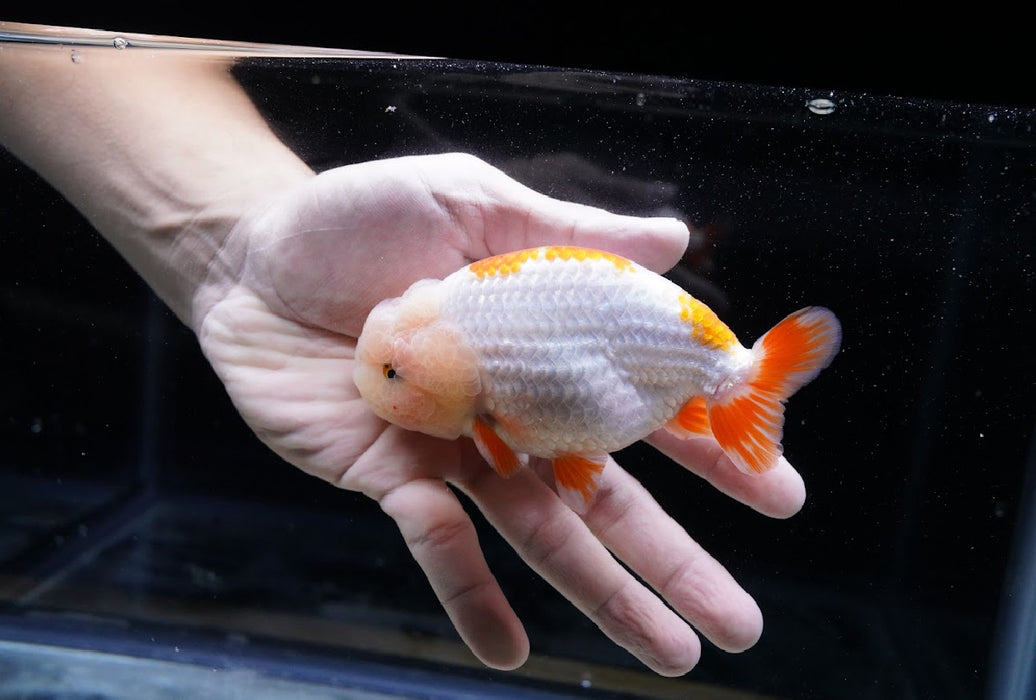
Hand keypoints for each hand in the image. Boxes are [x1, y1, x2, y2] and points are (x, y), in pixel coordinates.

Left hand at [193, 153, 806, 674]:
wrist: (251, 256)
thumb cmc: (360, 218)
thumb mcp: (472, 200)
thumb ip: (569, 230)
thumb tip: (679, 238)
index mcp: (546, 348)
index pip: (648, 407)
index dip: (713, 449)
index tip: (776, 487)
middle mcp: (513, 413)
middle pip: (609, 498)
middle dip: (676, 560)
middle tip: (739, 624)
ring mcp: (456, 454)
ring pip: (542, 536)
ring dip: (604, 597)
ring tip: (670, 656)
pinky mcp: (390, 478)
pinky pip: (437, 543)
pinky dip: (470, 591)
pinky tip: (509, 649)